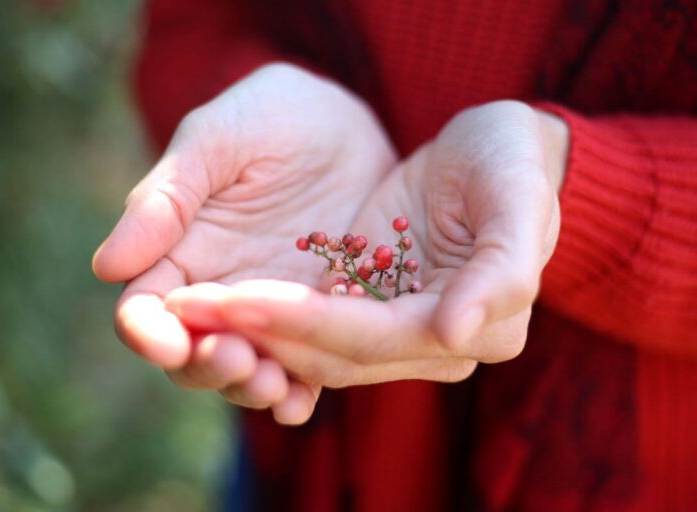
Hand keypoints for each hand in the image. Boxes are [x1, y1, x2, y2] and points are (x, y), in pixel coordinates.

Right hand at [92, 64, 395, 418]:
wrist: (348, 122)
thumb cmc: (274, 117)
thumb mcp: (218, 139)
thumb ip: (167, 197)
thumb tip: (108, 266)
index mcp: (180, 252)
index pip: (145, 308)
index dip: (146, 330)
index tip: (162, 339)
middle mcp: (220, 293)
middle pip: (192, 352)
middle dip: (204, 366)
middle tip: (234, 358)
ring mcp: (272, 311)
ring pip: (245, 370)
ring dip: (250, 388)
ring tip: (272, 387)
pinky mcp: (321, 318)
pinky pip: (305, 368)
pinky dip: (297, 393)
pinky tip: (300, 401)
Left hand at [164, 100, 567, 419]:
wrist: (494, 152)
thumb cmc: (511, 162)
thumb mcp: (517, 196)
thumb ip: (502, 270)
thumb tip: (454, 334)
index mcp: (476, 327)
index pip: (371, 337)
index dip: (300, 323)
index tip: (234, 299)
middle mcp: (431, 344)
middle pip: (330, 354)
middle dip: (256, 333)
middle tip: (185, 305)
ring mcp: (393, 330)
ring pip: (308, 351)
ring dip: (246, 333)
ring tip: (182, 307)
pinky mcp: (365, 307)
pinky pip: (305, 328)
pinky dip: (260, 320)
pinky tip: (212, 302)